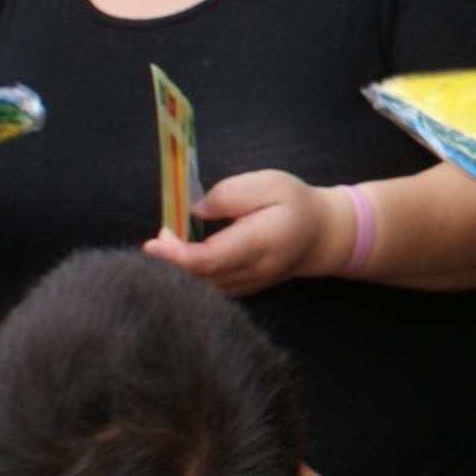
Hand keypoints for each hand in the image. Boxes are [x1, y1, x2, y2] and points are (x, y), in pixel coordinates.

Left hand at [143, 170, 352, 295]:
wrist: (321, 237)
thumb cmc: (296, 205)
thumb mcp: (270, 184)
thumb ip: (231, 194)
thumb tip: (194, 210)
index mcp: (259, 243)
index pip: (211, 259)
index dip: (178, 254)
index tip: (155, 241)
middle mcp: (250, 272)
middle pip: (199, 276)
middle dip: (170, 258)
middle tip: (161, 233)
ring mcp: (244, 286)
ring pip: (199, 285)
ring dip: (177, 266)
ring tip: (171, 240)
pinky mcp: (238, 291)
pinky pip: (206, 287)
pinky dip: (188, 273)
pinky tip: (184, 253)